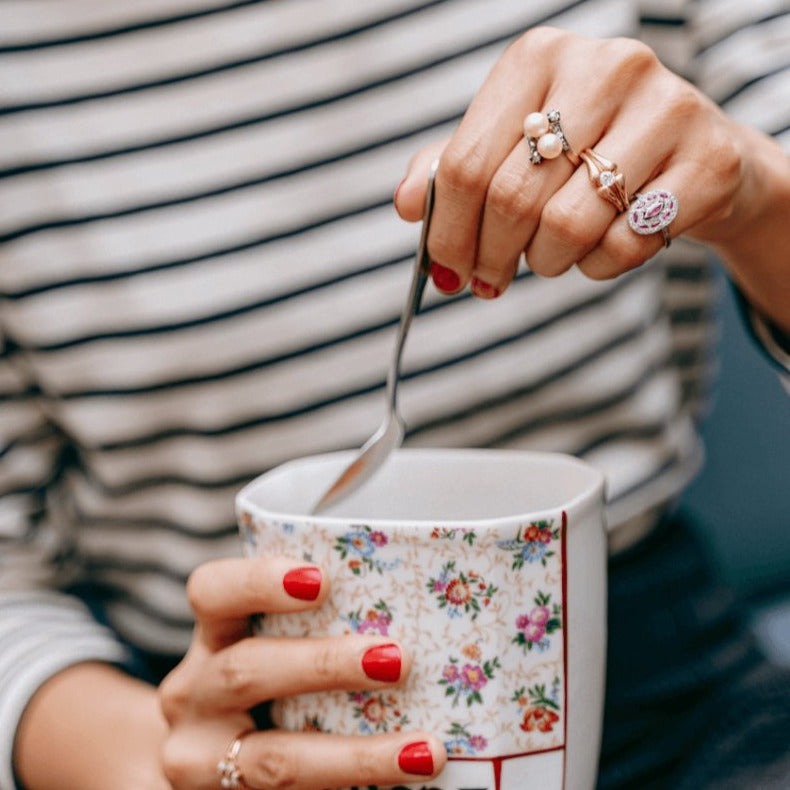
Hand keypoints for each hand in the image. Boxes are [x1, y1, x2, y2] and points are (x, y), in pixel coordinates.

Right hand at [158, 555, 445, 788]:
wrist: (206, 761)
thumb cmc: (262, 680)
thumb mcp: (264, 645)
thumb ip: (310, 628)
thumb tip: (406, 616)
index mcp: (211, 636)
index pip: (213, 592)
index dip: (260, 581)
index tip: (323, 580)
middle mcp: (191, 693)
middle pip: (246, 671)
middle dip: (325, 666)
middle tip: (398, 660)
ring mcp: (201, 760)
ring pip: (274, 760)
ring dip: (356, 756)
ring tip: (423, 752)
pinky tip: (398, 787)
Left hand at [394, 26, 789, 329]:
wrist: (691, 153)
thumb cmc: (586, 152)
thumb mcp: (511, 146)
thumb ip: (451, 170)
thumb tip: (405, 206)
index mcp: (538, 58)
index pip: (464, 165)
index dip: (447, 232)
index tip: (447, 269)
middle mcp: (603, 68)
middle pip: (511, 199)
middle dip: (490, 257)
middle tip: (489, 280)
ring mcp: (664, 108)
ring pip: (566, 227)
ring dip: (547, 262)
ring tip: (551, 254)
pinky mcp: (707, 161)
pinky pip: (623, 246)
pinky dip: (598, 266)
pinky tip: (601, 247)